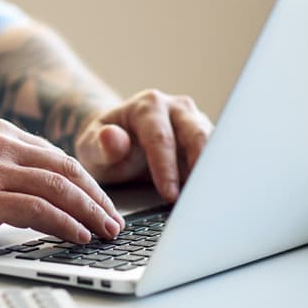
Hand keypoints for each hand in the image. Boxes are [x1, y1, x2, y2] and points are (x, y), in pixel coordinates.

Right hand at [0, 120, 122, 243]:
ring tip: (106, 232)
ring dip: (90, 212)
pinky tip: (79, 236)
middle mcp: (1, 145)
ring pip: (60, 188)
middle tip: (115, 220)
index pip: (58, 157)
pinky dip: (66, 224)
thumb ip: (3, 172)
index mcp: (0, 134)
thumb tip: (40, 200)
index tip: (102, 204)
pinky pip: (39, 209)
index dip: (87, 183)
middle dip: (97, 198)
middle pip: (67, 169)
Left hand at [72, 89, 213, 200]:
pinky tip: (215, 197)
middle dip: (199, 168)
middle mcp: (176, 109)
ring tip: (211, 201)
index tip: (169, 195)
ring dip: (213, 173)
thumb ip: (99, 145)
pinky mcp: (206, 139)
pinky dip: (216, 176)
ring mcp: (194, 122)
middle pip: (196, 135)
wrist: (116, 141)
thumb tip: (112, 137)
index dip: (166, 168)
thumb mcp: (90, 148)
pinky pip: (217, 157)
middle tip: (199, 199)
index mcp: (148, 106)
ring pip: (214, 145)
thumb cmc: (103, 146)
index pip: (161, 138)